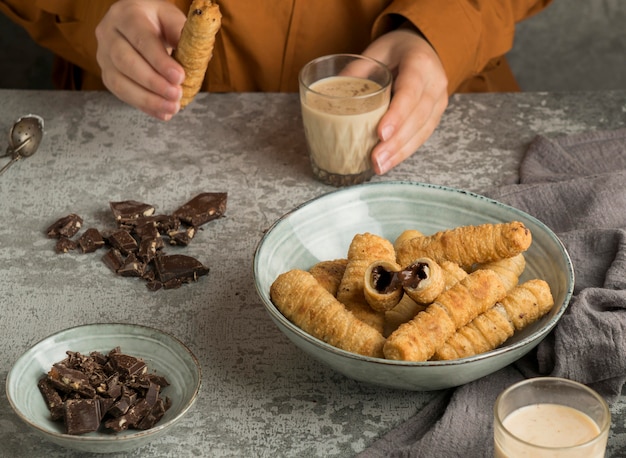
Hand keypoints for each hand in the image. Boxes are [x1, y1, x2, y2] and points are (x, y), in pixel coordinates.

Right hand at [95, 0, 185, 119]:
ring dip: (148, 99)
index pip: (141, 39)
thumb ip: (181, 35)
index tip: (179, 77)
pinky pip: (122, 94)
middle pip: (125, 61)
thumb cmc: (157, 21)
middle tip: (176, 94)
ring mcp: (103, 55)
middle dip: (153, 82)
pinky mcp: (107, 74)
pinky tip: (163, 113)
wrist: (139, 24)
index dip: (160, 61)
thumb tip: (194, 60)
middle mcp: (108, 33)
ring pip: (119, 82)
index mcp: (126, 14)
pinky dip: (144, 106)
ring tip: (172, 107)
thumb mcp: (172, 19)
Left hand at [362, 28, 448, 174]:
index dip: (397, 115)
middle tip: (375, 159)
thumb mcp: (377, 50)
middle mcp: (435, 84)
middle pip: (417, 118)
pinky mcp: (435, 116)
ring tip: (379, 167)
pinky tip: (389, 162)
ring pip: (422, 132)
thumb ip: (358, 69)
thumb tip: (334, 90)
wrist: (425, 49)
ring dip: (400, 153)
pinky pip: (422, 137)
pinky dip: (404, 152)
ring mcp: (438, 102)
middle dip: (396, 143)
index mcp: (420, 64)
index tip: (381, 133)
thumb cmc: (398, 50)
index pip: (410, 92)